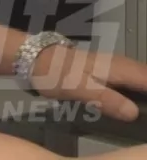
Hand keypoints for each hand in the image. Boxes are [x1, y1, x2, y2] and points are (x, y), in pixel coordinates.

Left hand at [29, 45, 146, 121]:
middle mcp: (120, 64)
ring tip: (141, 108)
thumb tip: (134, 113)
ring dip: (143, 89)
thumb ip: (107, 100)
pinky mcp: (103, 69)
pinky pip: (128, 79)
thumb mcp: (81, 89)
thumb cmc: (57, 73)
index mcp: (120, 68)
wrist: (34, 57)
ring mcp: (112, 65)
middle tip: (145, 112)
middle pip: (146, 77)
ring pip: (138, 77)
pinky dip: (134, 88)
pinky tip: (129, 101)